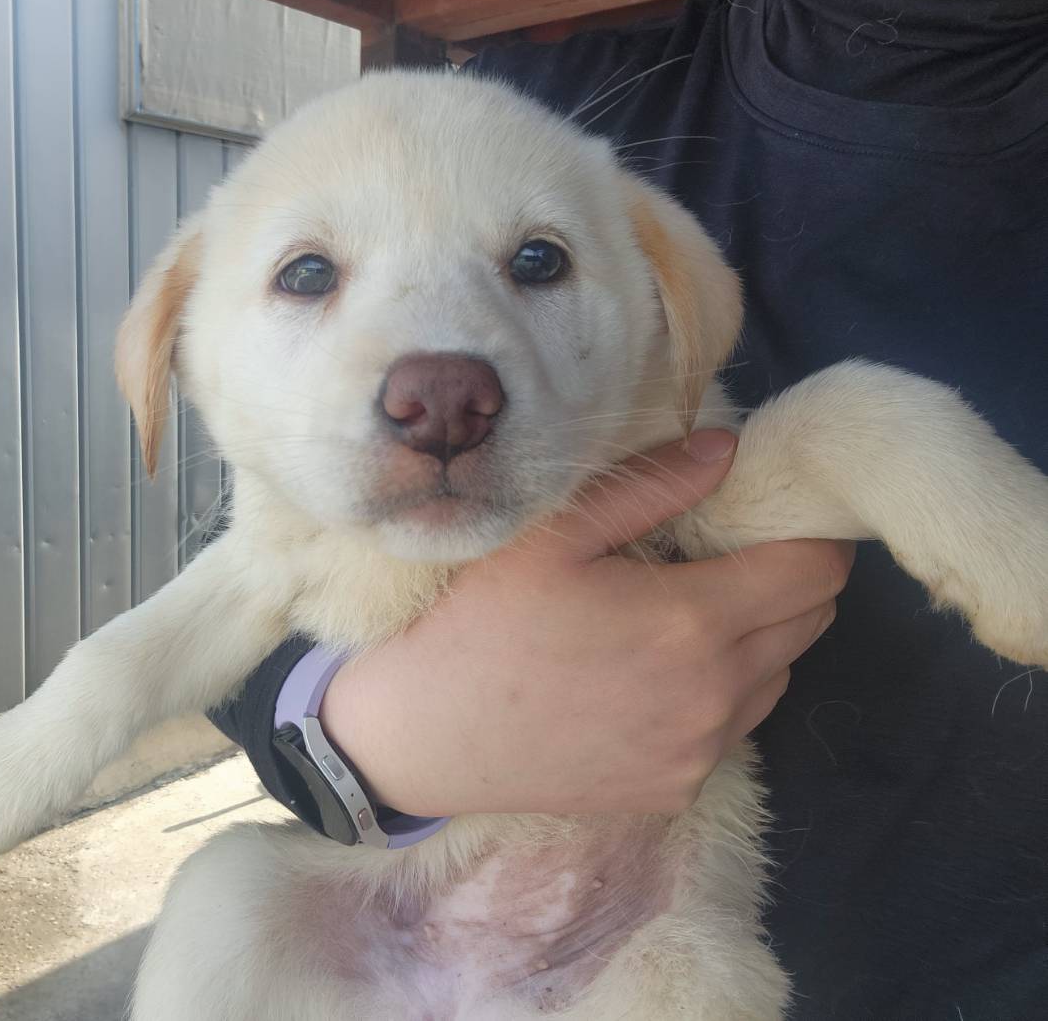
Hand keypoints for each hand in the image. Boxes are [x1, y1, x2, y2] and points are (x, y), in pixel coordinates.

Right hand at [319, 430, 854, 816]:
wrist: (424, 734)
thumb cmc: (479, 620)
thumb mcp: (552, 534)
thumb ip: (651, 486)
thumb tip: (729, 448)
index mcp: (692, 622)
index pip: (816, 571)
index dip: (807, 532)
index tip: (769, 513)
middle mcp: (715, 696)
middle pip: (810, 623)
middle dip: (786, 579)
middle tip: (721, 554)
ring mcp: (697, 753)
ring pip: (776, 678)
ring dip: (755, 639)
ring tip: (678, 616)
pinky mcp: (673, 790)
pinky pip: (730, 729)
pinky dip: (714, 695)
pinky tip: (645, 676)